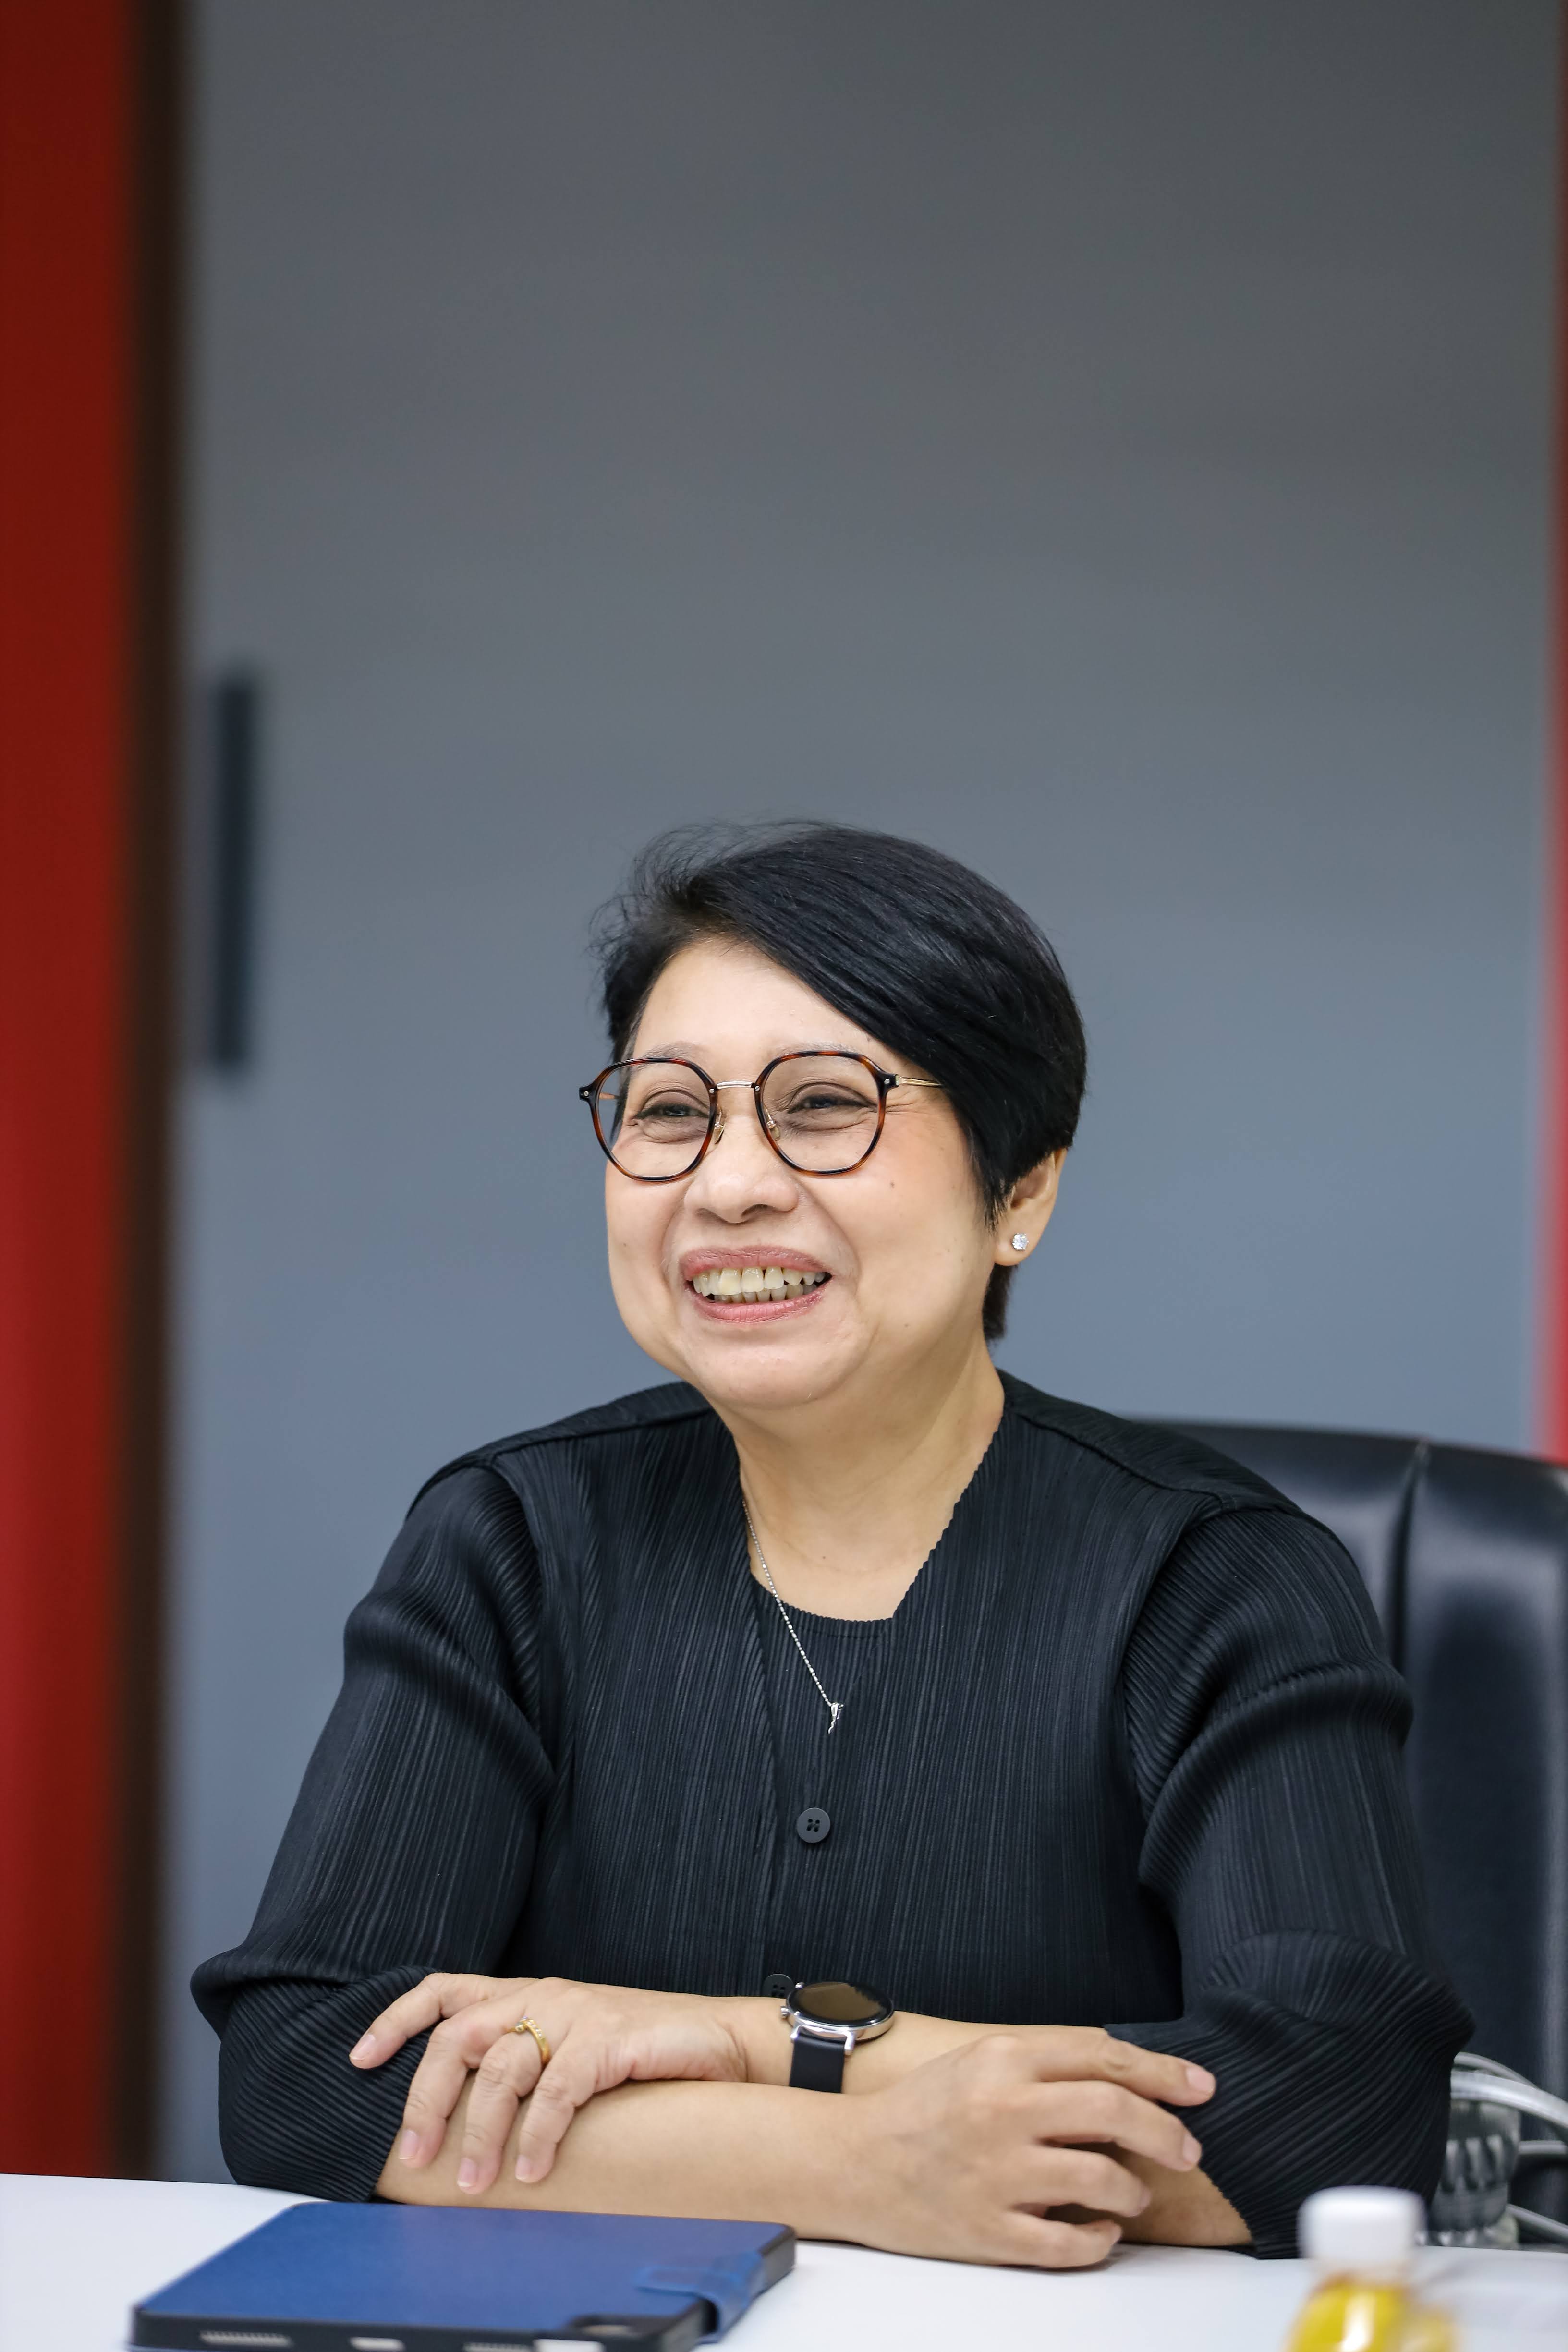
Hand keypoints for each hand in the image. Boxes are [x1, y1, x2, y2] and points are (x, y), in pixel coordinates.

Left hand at [351, 1974, 752, 2193]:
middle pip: (457, 2037)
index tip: (359, 2060)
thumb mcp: (569, 2046)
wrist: (722, 2039)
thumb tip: (461, 2118)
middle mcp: (542, 1996)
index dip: (397, 2020)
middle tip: (414, 2156)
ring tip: (477, 2183)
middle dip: (426, 2099)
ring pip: (502, 2067)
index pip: (444, 1990)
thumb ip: (522, 2062)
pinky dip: (538, 2134)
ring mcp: (575, 2013)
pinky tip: (531, 2169)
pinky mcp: (609, 2038)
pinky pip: (558, 2089)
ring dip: (482, 2132)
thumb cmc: (641, 2052)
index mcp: (526, 1994)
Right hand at [838, 2028, 1212, 2267]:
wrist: (853, 2162)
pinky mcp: (989, 2230)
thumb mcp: (980, 2063)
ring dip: (1134, 2189)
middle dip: (1166, 2132)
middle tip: (1188, 2148)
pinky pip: (1069, 2242)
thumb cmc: (923, 2111)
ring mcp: (998, 2173)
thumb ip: (1046, 2065)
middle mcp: (1004, 2110)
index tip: (1201, 2088)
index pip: (1104, 2057)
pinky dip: (1099, 2241)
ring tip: (1133, 2193)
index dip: (1163, 2073)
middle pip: (1115, 2111)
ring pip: (1102, 2179)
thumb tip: (1125, 2077)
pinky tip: (1102, 2232)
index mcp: (1004, 2060)